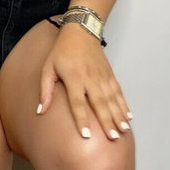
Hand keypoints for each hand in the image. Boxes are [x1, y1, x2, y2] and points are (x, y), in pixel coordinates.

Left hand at [37, 21, 132, 139]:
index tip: (86, 135)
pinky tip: (128, 116)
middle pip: (99, 103)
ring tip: (123, 131)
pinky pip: (118, 91)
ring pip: (111, 99)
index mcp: (73, 77)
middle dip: (107, 121)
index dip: (82, 119)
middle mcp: (89, 78)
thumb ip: (45, 90)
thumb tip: (40, 110)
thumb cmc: (61, 51)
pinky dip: (124, 104)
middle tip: (113, 138)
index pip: (77, 102)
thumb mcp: (48, 67)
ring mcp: (101, 76)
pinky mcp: (109, 73)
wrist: (80, 31)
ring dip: (118, 115)